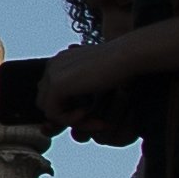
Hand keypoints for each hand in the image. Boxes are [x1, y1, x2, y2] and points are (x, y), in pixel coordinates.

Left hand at [32, 37, 150, 143]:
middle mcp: (52, 66)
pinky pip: (54, 113)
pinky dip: (71, 119)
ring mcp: (52, 74)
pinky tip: (89, 111)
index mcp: (61, 63)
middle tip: (98, 123)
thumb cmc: (121, 69)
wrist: (128, 55)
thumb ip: (82, 94)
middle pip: (49, 104)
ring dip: (74, 122)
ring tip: (97, 121)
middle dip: (71, 118)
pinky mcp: (56, 84)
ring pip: (51, 111)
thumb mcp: (97, 83)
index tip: (98, 118)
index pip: (54, 95)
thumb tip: (72, 114)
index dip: (72, 110)